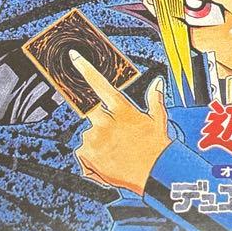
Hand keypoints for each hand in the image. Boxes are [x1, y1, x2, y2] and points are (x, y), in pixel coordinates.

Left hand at [70, 50, 170, 196]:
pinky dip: (92, 159)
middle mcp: (105, 121)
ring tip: (117, 155)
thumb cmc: (158, 147)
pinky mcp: (87, 154)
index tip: (72, 56)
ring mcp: (94, 137)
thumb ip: (155, 99)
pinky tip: (109, 164)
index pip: (99, 84)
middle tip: (116, 138)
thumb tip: (157, 82)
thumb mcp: (159, 121)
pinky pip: (84, 153)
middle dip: (100, 123)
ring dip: (98, 143)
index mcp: (121, 109)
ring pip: (89, 136)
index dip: (84, 69)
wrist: (155, 173)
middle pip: (91, 112)